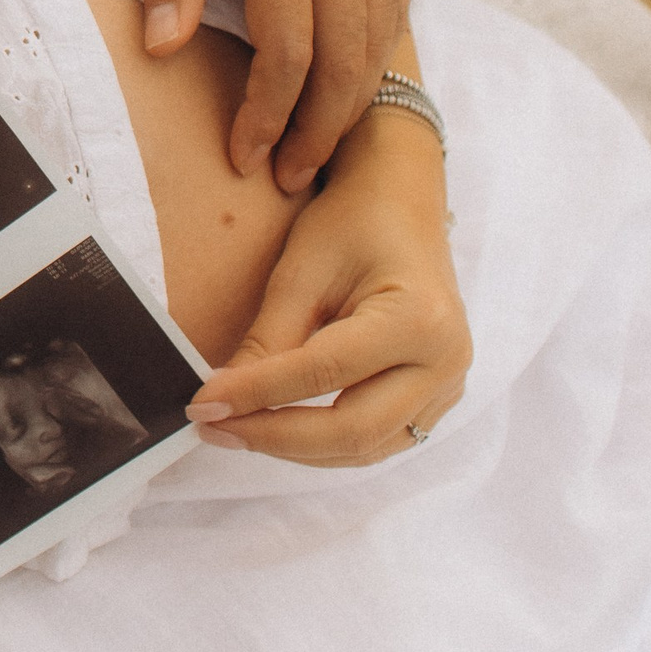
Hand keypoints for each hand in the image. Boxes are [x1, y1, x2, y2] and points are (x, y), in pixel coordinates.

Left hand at [140, 0, 410, 188]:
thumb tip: (165, 52)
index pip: (286, 55)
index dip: (267, 116)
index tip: (245, 158)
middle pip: (346, 63)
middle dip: (318, 132)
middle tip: (290, 178)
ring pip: (381, 40)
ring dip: (355, 103)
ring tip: (320, 148)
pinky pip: (397, 4)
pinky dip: (381, 53)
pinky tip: (357, 82)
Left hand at [186, 102, 469, 464]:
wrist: (400, 202)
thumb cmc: (351, 223)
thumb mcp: (301, 272)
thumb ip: (267, 341)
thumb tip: (219, 400)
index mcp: (417, 319)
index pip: (322, 373)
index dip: (257, 394)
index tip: (202, 404)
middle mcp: (445, 362)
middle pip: (352, 430)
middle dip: (274, 437)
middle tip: (212, 428)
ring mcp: (448, 385)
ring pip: (364, 448)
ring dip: (296, 449)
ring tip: (236, 429)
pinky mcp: (438, 398)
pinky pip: (378, 440)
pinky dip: (325, 444)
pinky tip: (279, 428)